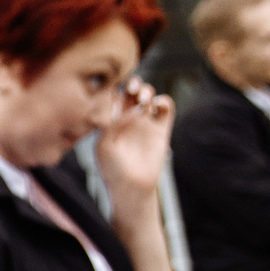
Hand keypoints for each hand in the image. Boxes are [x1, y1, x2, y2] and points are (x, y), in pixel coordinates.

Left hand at [93, 79, 172, 193]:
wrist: (132, 186)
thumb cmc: (112, 169)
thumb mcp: (103, 146)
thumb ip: (111, 125)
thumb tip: (127, 109)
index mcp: (112, 121)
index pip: (114, 97)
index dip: (116, 88)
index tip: (115, 91)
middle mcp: (129, 120)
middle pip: (132, 92)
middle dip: (133, 84)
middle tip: (133, 88)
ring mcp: (145, 123)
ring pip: (149, 96)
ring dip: (147, 91)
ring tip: (144, 100)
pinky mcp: (161, 130)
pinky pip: (166, 108)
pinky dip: (164, 101)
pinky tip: (157, 105)